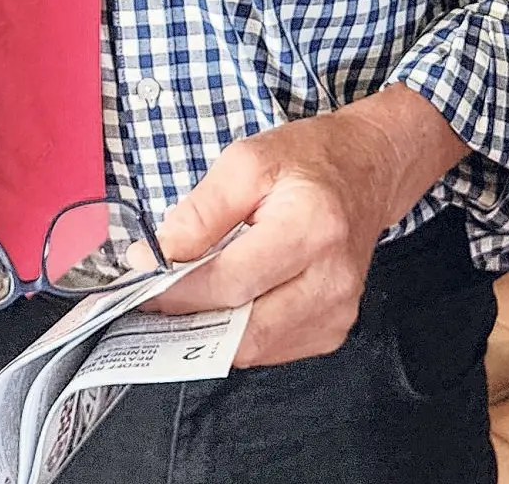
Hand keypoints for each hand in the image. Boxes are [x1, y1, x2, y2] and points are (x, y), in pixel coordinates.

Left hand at [142, 85, 467, 366]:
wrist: (369, 171)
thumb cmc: (309, 160)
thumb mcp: (246, 162)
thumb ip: (200, 213)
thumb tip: (155, 258)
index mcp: (313, 228)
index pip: (231, 281)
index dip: (177, 289)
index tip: (139, 280)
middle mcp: (332, 280)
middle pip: (242, 329)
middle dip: (186, 320)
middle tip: (148, 302)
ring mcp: (338, 311)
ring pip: (254, 348)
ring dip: (208, 331)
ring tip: (180, 300)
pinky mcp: (333, 330)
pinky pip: (271, 349)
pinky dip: (237, 334)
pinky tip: (223, 304)